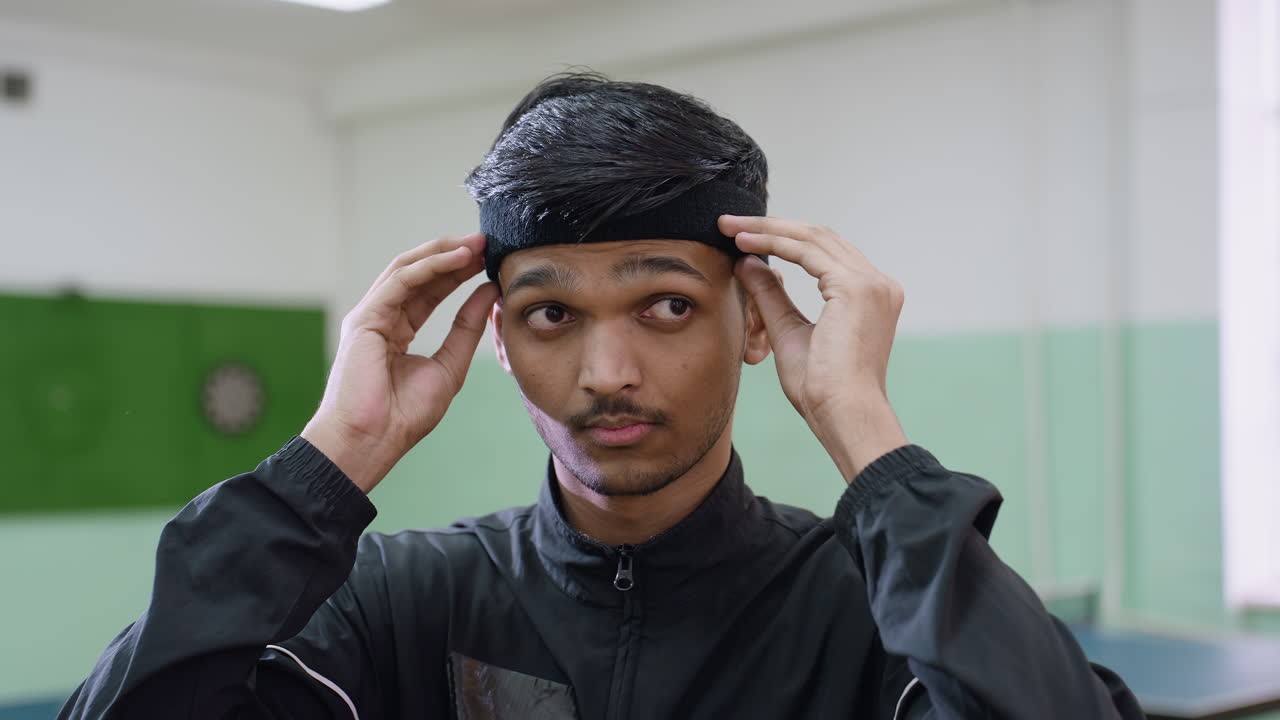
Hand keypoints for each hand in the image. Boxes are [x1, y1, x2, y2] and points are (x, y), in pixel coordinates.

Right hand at [302, 232, 498, 492]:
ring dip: (442, 253)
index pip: (430, 292)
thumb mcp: (450, 366)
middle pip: (419, 275)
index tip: (488, 260)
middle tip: (484, 241)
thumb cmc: (404, 415)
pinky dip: (429, 267)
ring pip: (407, 270)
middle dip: (452, 255)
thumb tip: (489, 293)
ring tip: (475, 245)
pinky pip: (400, 282)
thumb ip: (467, 328)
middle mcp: (382, 318)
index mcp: (398, 332)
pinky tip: (457, 260)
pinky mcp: (365, 318)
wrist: (373, 440)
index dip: (458, 273)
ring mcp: (371, 316)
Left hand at [718, 215, 907, 480]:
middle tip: (729, 223)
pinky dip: (774, 243)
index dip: (782, 239)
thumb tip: (747, 263)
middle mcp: (878, 284)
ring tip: (731, 228)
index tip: (743, 238)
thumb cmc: (821, 390)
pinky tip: (745, 244)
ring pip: (813, 237)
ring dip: (768, 230)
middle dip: (771, 227)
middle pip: (820, 237)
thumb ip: (771, 296)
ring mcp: (871, 283)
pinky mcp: (857, 288)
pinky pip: (807, 252)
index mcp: (870, 296)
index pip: (824, 252)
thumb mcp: (788, 332)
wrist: (843, 416)